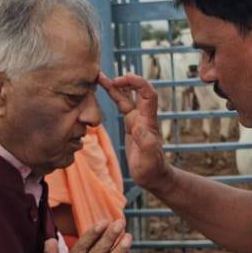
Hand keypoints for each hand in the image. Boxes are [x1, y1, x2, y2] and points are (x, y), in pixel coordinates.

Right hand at [99, 73, 171, 192]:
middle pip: (137, 90)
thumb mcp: (149, 158)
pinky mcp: (130, 125)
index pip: (148, 93)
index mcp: (148, 121)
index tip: (121, 80)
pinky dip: (113, 97)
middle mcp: (143, 116)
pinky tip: (103, 92)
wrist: (152, 176)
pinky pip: (121, 106)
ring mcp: (136, 120)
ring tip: (99, 77)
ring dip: (115, 86)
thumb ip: (146, 142)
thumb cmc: (152, 168)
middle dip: (124, 80)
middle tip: (105, 77)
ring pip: (126, 97)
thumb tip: (137, 126)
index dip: (137, 83)